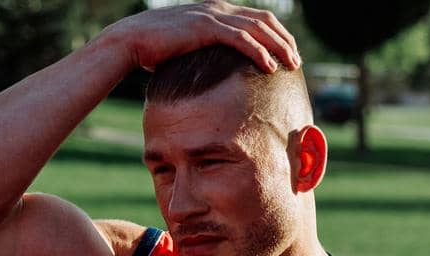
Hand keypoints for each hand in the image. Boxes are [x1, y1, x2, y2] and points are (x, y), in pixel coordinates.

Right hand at [100, 1, 299, 75]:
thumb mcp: (189, 48)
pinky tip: (270, 67)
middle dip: (285, 40)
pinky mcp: (206, 27)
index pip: (258, 19)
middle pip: (264, 21)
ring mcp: (213, 16)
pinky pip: (241, 39)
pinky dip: (259, 52)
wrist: (131, 41)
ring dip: (278, 47)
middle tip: (297, 61)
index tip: (289, 54)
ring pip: (257, 29)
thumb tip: (216, 74)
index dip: (277, 35)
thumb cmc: (156, 50)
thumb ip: (207, 53)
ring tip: (292, 65)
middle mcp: (219, 8)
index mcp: (218, 10)